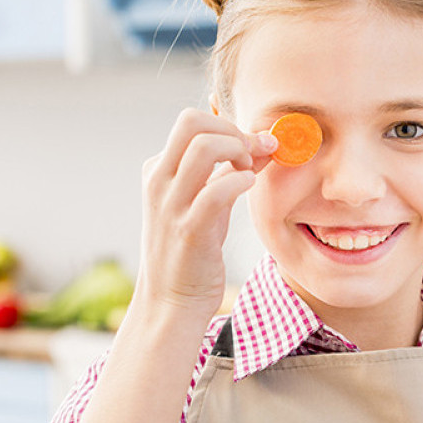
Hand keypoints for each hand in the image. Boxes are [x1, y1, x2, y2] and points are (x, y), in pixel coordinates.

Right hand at [136, 108, 277, 322]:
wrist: (172, 301)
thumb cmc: (193, 251)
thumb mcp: (208, 203)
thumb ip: (229, 171)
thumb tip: (263, 143)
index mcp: (159, 170)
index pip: (191, 122)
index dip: (229, 126)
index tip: (254, 146)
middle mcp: (159, 182)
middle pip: (191, 121)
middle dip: (232, 130)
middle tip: (251, 155)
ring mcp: (171, 205)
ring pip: (203, 147)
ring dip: (238, 151)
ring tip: (249, 172)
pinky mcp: (189, 230)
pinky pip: (217, 190)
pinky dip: (241, 181)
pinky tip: (249, 188)